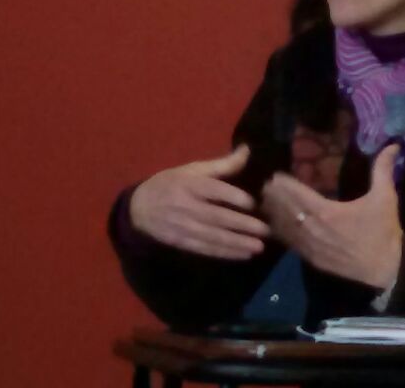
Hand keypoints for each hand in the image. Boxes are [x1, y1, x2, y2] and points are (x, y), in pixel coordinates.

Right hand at [128, 145, 269, 259]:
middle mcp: (186, 207)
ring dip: (237, 243)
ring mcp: (183, 227)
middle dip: (242, 225)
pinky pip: (206, 249)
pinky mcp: (182, 242)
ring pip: (213, 237)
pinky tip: (243, 254)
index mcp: (189, 185)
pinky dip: (225, 253)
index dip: (234, 197)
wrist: (139, 208)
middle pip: (216, 217)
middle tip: (266, 230)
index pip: (214, 191)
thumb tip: (247, 150)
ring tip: (259, 246)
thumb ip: (222, 164)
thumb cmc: (171, 184)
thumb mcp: (192, 170)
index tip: (254, 203)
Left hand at [261, 144, 402, 289]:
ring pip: (285, 227)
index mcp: (327, 211)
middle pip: (287, 210)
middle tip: (265, 186)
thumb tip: (392, 145)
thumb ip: (383, 170)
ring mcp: (310, 246)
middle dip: (275, 197)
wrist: (384, 271)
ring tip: (264, 202)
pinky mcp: (311, 259)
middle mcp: (313, 228)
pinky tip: (275, 226)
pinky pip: (290, 243)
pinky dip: (281, 232)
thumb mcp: (385, 198)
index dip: (285, 185)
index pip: (298, 195)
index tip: (275, 176)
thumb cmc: (383, 232)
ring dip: (274, 214)